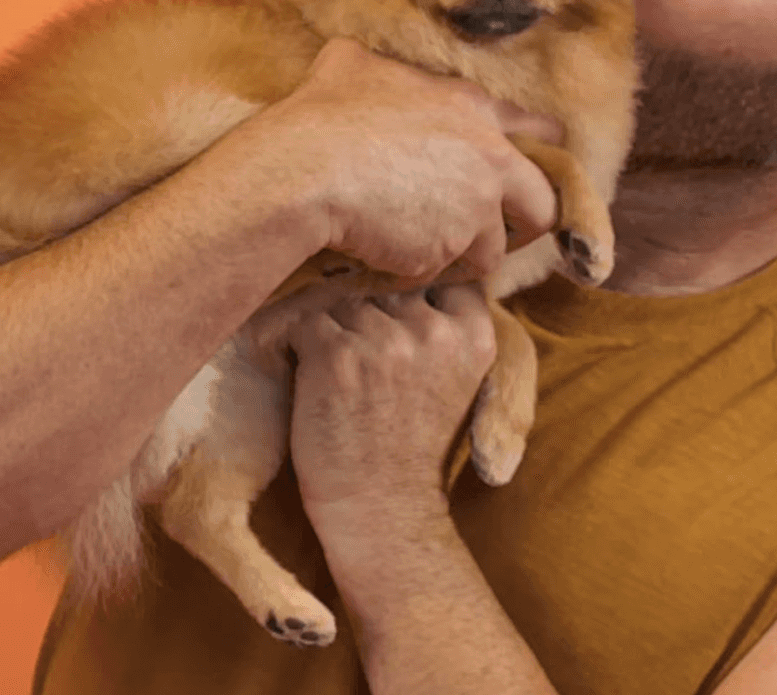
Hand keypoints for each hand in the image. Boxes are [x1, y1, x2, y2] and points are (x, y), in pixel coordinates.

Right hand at [228, 37, 561, 282]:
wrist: (304, 173)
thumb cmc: (322, 115)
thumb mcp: (349, 66)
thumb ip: (374, 67)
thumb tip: (354, 59)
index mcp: (473, 107)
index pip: (540, 132)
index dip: (535, 156)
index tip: (522, 175)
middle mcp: (490, 157)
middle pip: (544, 204)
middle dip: (525, 222)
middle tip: (495, 230)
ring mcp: (476, 207)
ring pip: (494, 249)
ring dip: (466, 252)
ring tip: (426, 247)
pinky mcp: (451, 248)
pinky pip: (447, 270)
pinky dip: (425, 270)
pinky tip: (392, 256)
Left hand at [287, 284, 494, 561]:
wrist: (384, 508)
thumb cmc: (415, 442)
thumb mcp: (460, 377)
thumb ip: (449, 324)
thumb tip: (409, 267)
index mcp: (474, 335)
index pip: (441, 275)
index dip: (416, 295)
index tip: (406, 330)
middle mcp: (434, 331)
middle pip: (388, 286)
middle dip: (373, 316)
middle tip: (368, 366)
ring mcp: (385, 341)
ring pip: (346, 301)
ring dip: (337, 330)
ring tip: (343, 377)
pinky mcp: (336, 355)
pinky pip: (308, 322)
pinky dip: (303, 347)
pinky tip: (317, 380)